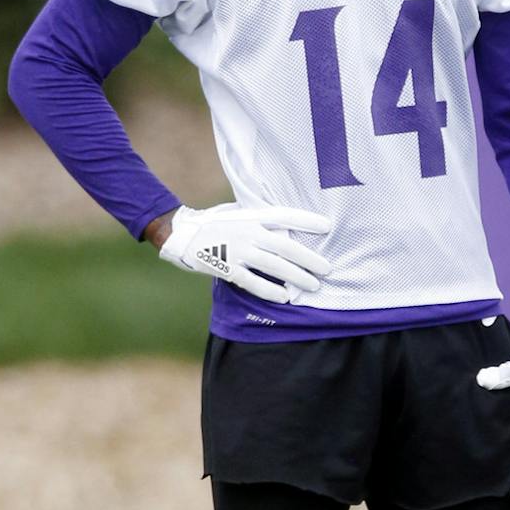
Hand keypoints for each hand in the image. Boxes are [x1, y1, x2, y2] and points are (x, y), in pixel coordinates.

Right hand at [158, 202, 331, 304]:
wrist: (182, 233)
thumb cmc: (214, 222)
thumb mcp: (238, 212)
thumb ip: (260, 218)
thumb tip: (288, 228)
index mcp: (252, 216)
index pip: (285, 216)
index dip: (307, 221)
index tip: (327, 226)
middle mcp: (248, 233)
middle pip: (285, 246)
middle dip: (309, 258)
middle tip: (327, 268)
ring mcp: (238, 251)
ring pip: (274, 265)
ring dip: (296, 276)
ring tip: (313, 285)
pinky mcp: (227, 268)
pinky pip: (252, 282)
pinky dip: (269, 290)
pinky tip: (284, 297)